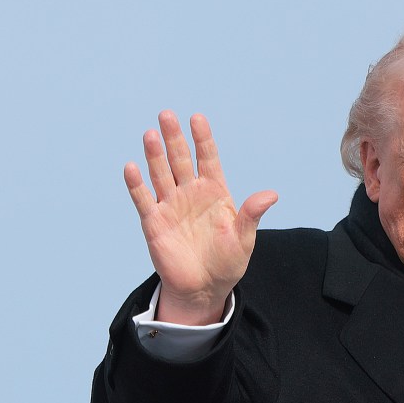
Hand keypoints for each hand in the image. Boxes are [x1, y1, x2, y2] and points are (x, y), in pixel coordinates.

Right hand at [124, 110, 277, 324]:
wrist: (204, 288)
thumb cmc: (228, 261)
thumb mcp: (244, 238)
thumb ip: (252, 214)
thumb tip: (271, 195)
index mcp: (214, 192)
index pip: (207, 159)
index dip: (202, 139)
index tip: (197, 118)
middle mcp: (190, 194)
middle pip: (180, 160)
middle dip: (174, 138)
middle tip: (167, 115)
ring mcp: (171, 206)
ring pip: (161, 174)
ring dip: (155, 155)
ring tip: (151, 134)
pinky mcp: (154, 222)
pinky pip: (144, 200)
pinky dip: (137, 185)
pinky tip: (132, 168)